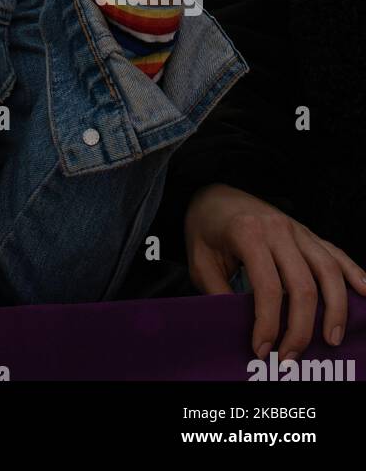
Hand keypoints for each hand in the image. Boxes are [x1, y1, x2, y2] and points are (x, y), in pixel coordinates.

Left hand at [185, 184, 365, 358]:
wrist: (214, 193)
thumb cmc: (205, 228)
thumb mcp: (200, 261)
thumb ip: (218, 292)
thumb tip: (240, 328)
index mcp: (248, 233)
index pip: (268, 287)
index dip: (268, 324)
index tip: (261, 350)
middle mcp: (278, 229)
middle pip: (302, 285)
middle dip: (300, 327)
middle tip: (290, 356)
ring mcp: (297, 229)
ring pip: (327, 270)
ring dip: (334, 308)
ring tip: (331, 339)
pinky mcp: (307, 232)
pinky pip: (335, 253)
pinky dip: (354, 273)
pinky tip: (365, 293)